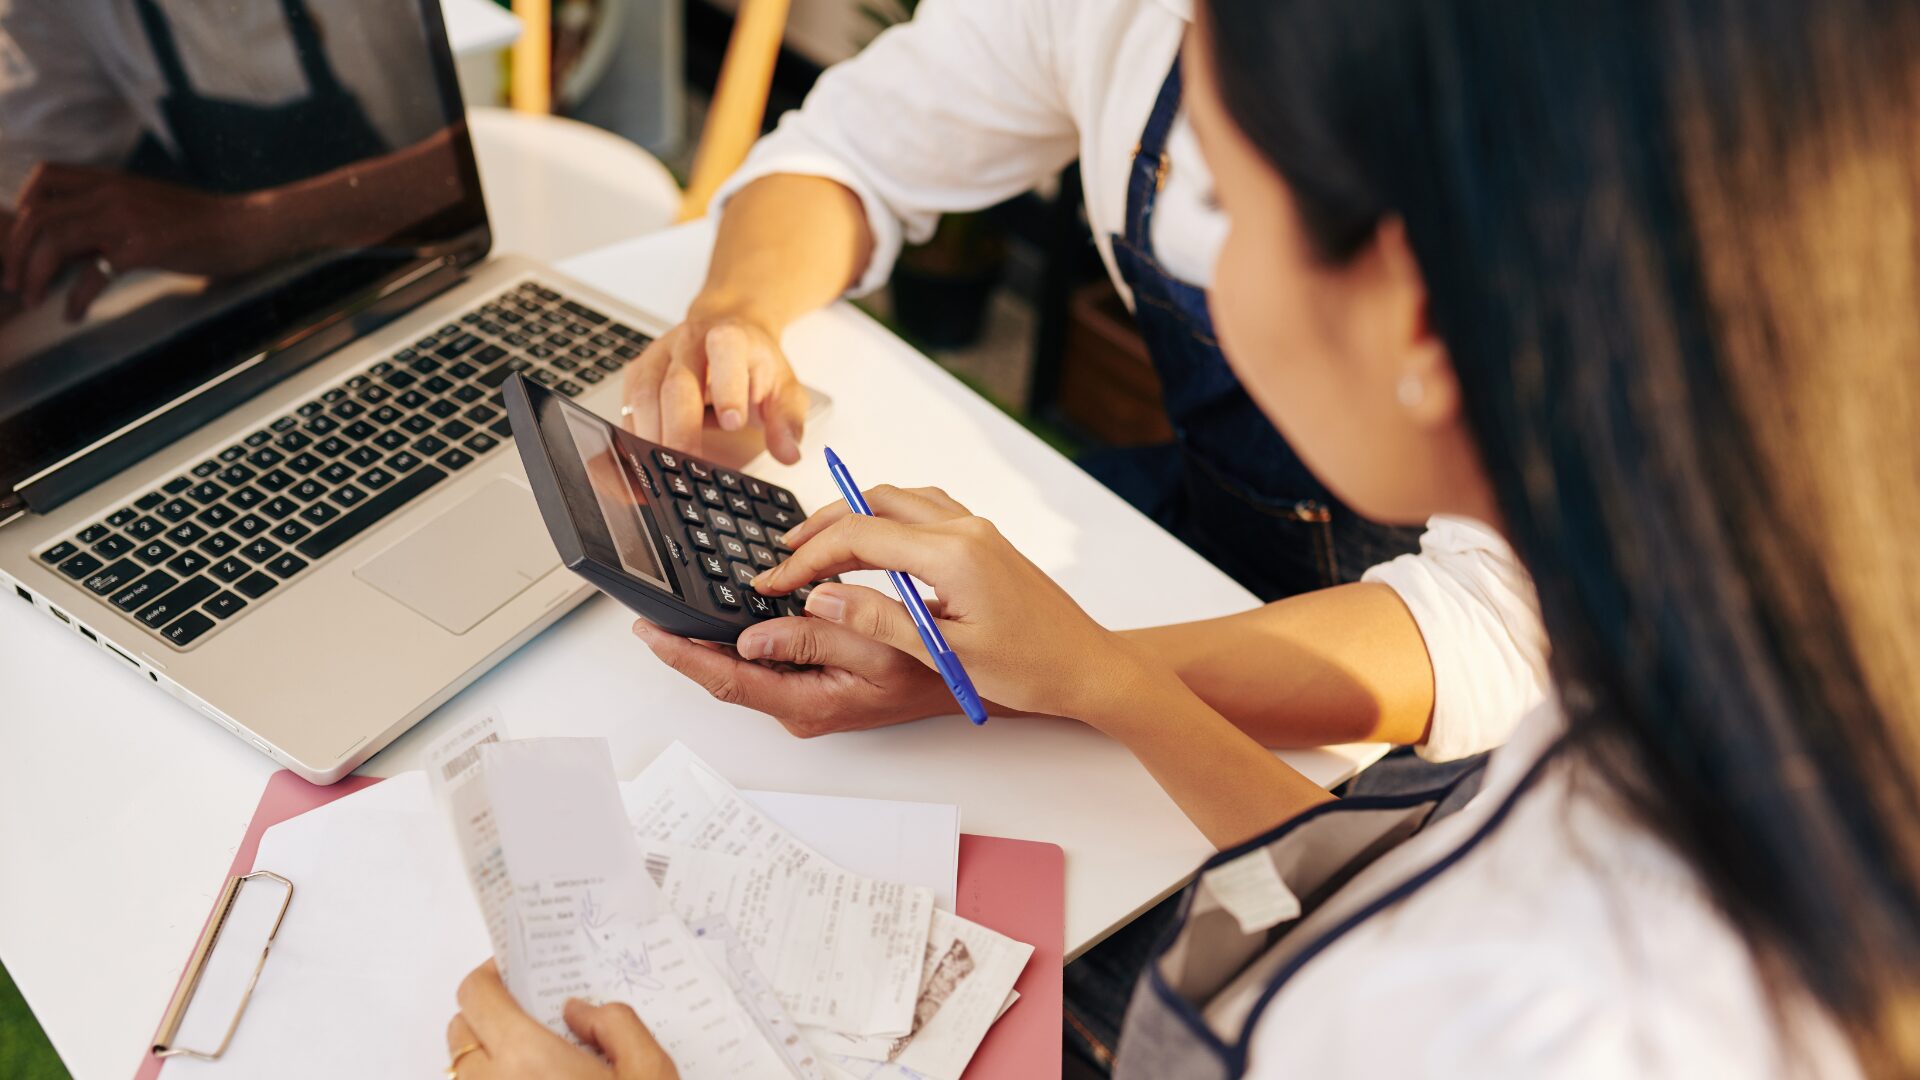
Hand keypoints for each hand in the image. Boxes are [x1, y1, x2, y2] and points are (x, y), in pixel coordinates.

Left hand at [4, 163, 281, 319]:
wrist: (246, 228)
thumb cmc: (203, 225)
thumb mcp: (148, 206)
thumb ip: (111, 214)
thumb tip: (76, 241)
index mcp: (111, 181)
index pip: (44, 177)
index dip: (22, 208)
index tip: (20, 242)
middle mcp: (111, 194)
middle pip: (38, 215)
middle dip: (15, 251)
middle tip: (12, 281)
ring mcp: (126, 219)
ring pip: (54, 241)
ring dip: (33, 274)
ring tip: (31, 299)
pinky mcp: (142, 248)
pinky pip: (91, 274)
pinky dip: (74, 299)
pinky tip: (72, 315)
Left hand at [445, 960, 679, 1079]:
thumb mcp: (649, 1070)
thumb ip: (615, 1023)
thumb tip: (579, 1011)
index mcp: (528, 1060)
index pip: (476, 995)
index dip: (492, 975)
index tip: (517, 973)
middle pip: (460, 1032)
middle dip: (487, 1015)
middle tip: (530, 1015)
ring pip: (463, 1071)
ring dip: (486, 1057)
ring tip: (534, 1059)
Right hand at [620, 301, 808, 464]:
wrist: (727, 328)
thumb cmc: (753, 363)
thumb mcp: (783, 386)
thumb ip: (787, 420)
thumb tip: (789, 454)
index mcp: (729, 338)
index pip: (725, 352)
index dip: (727, 386)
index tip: (733, 422)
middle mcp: (689, 342)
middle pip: (677, 383)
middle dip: (681, 426)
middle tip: (689, 463)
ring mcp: (658, 357)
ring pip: (644, 394)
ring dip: (652, 435)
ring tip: (663, 470)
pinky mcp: (638, 374)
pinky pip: (628, 406)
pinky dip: (633, 437)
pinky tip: (642, 463)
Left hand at [632, 603, 993, 735]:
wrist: (958, 676)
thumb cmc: (928, 665)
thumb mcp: (875, 646)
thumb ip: (813, 639)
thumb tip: (752, 640)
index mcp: (807, 702)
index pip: (728, 679)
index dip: (683, 656)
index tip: (649, 632)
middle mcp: (798, 705)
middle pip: (727, 674)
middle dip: (687, 646)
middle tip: (648, 615)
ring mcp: (803, 695)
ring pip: (746, 665)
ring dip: (713, 640)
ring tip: (676, 612)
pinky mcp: (811, 682)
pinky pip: (769, 658)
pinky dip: (744, 636)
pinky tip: (730, 615)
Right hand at [748, 485, 1149, 721]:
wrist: (1088, 667)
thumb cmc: (1031, 668)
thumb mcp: (945, 653)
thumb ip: (878, 619)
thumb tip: (821, 596)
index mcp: (953, 554)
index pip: (859, 537)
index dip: (808, 558)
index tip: (776, 580)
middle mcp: (965, 529)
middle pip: (875, 505)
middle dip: (823, 527)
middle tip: (786, 556)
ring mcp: (977, 530)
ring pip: (899, 500)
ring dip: (855, 516)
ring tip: (819, 546)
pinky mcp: (985, 541)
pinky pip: (925, 509)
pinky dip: (887, 517)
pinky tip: (873, 542)